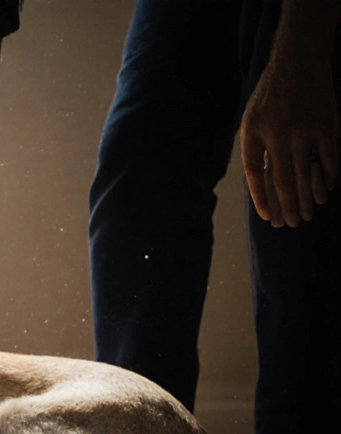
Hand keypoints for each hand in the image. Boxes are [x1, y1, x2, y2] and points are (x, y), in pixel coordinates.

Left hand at [240, 43, 337, 227]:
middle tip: (294, 224)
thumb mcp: (251, 119)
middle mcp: (279, 135)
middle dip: (288, 206)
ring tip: (309, 214)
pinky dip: (329, 176)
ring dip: (308, 198)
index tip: (268, 217)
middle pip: (284, 180)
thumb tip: (261, 180)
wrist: (298, 63)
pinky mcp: (326, 126)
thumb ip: (255, 148)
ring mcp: (305, 131)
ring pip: (307, 174)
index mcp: (255, 134)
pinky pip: (329, 158)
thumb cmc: (271, 95)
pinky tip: (327, 190)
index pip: (255, 175)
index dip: (261, 198)